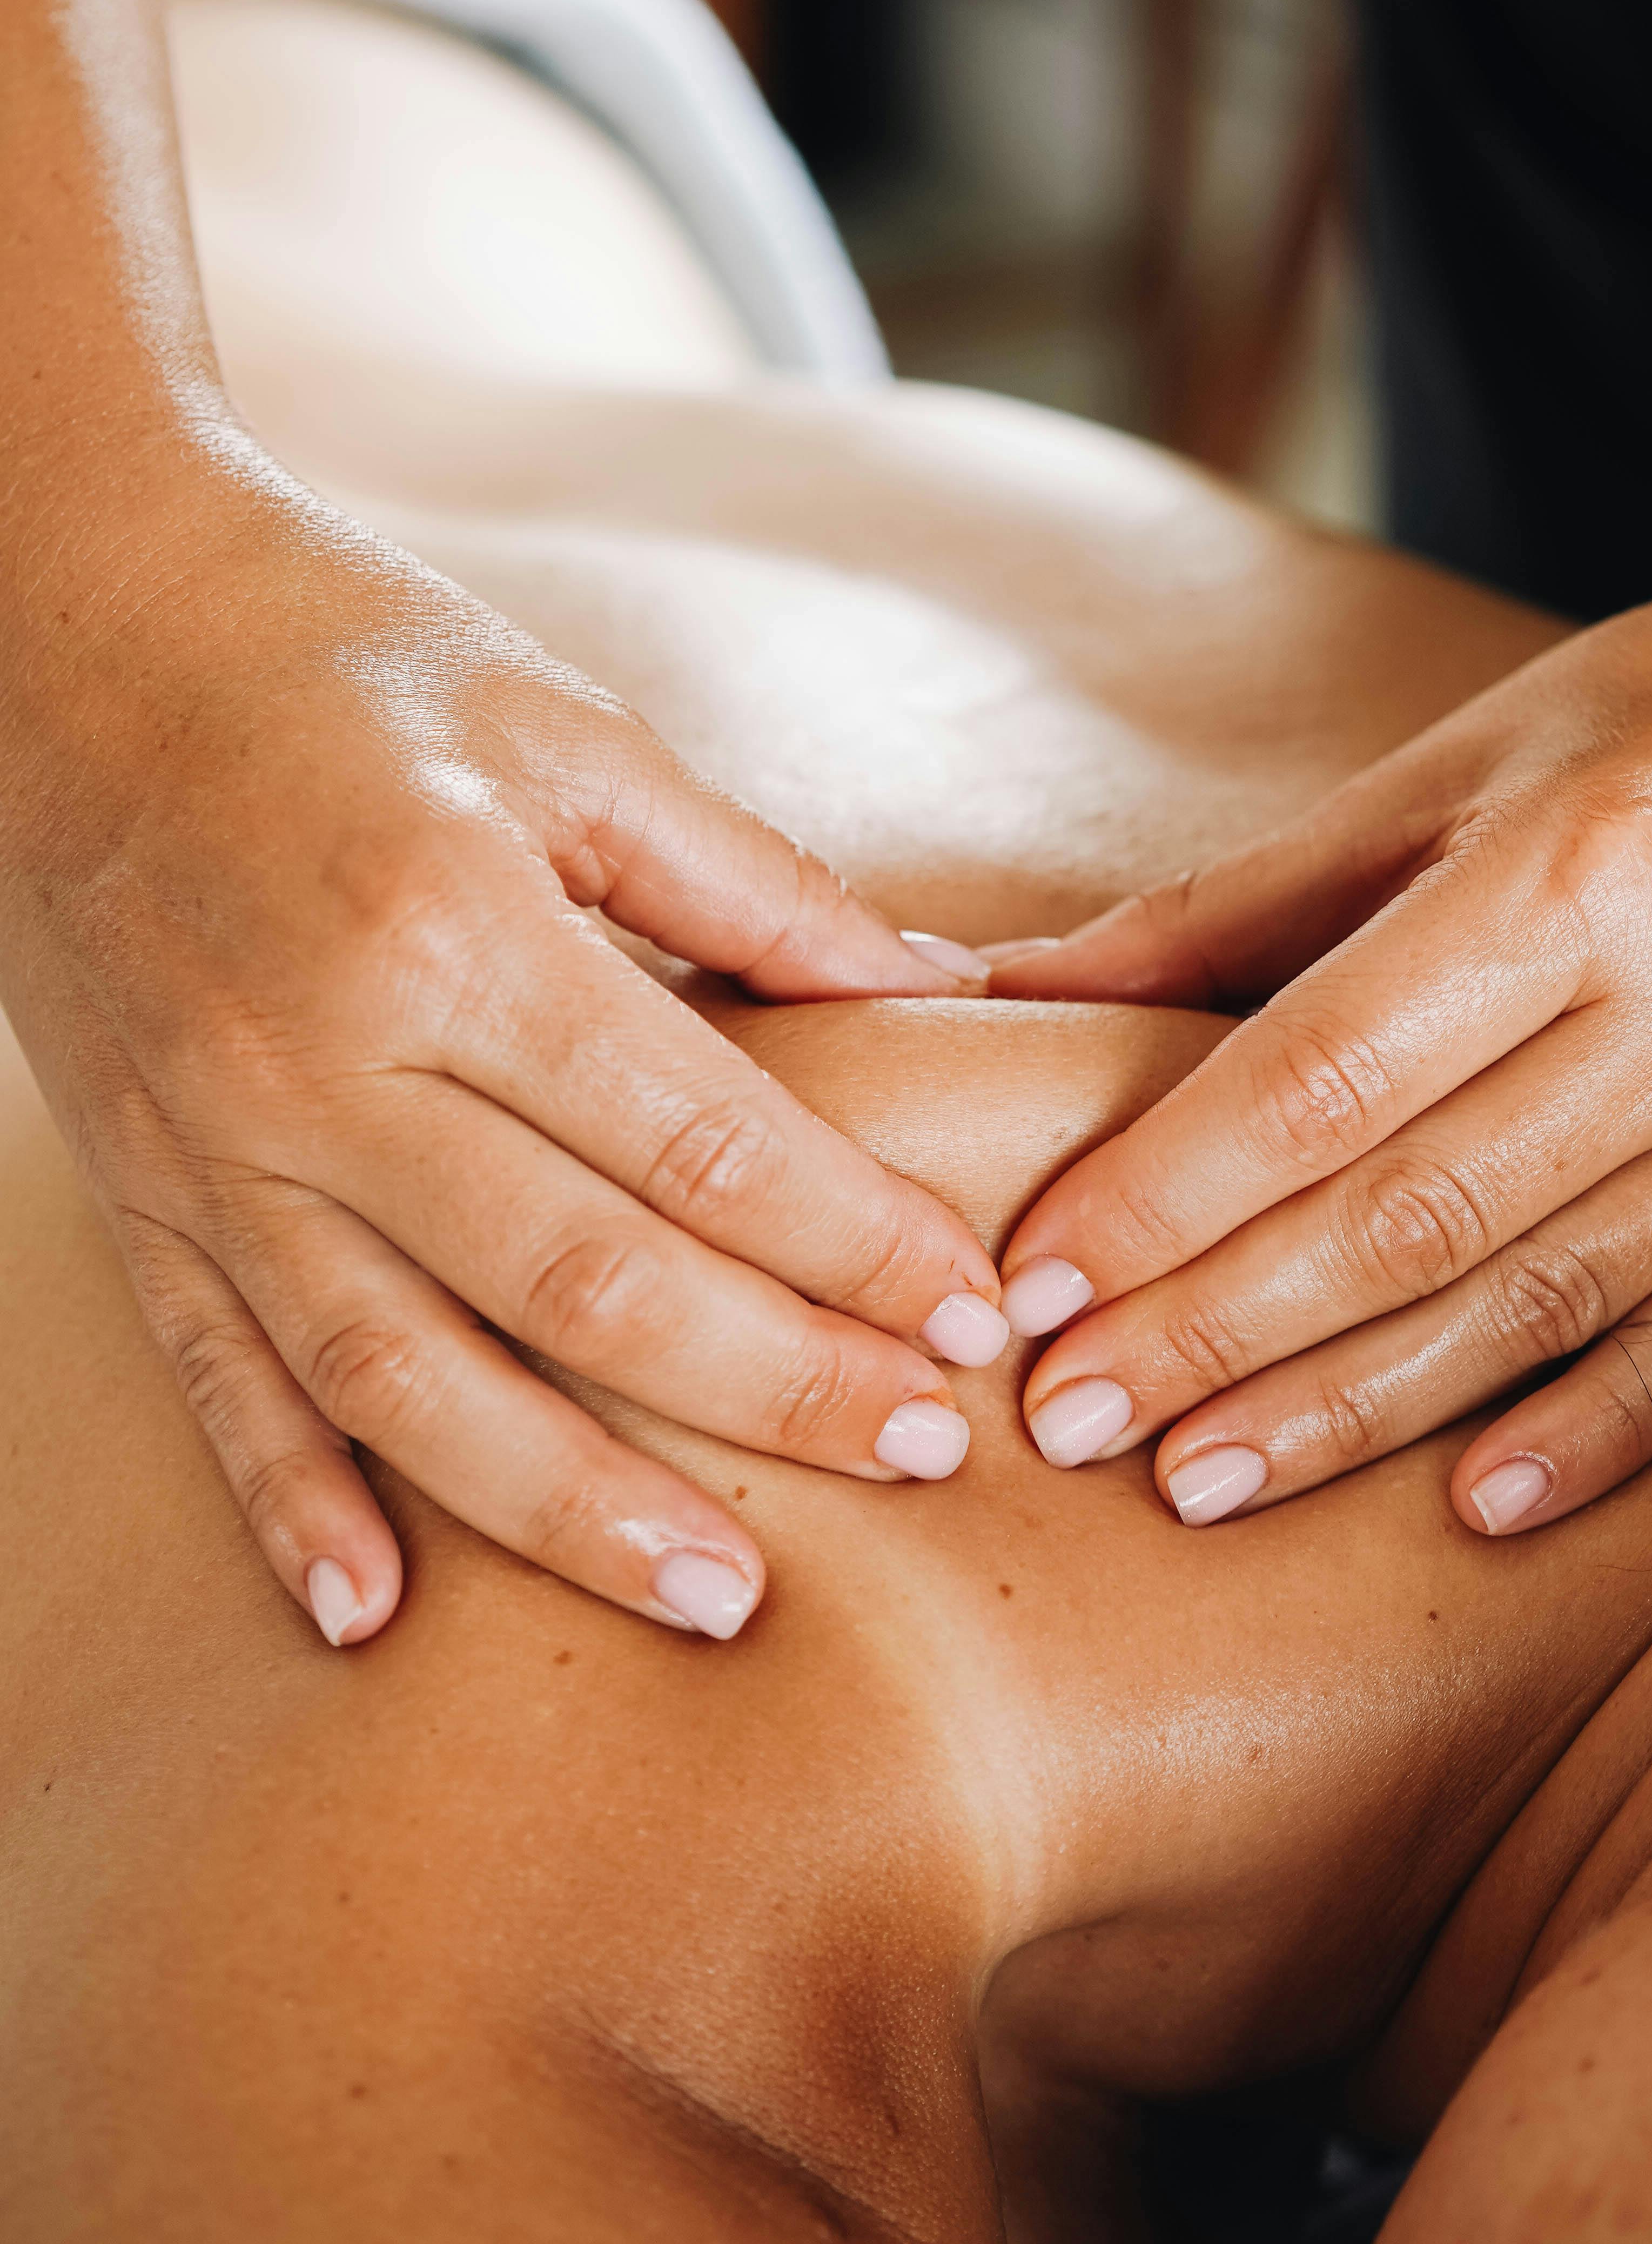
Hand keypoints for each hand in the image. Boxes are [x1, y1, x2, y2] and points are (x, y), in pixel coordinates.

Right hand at [0, 436, 1008, 1646]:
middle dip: (771, 1392)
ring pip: (406, 1379)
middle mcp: (323, 1060)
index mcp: (454, 928)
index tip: (970, 1317)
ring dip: (569, 1510)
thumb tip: (933, 986)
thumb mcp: (569, 734)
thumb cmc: (350, 660)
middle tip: (923, 1458)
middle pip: (581, 1283)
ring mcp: (214, 1145)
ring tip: (719, 1600)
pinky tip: (376, 1615)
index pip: (701, 1141)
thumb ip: (750, 882)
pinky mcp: (138, 1187)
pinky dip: (291, 1503)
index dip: (856, 1243)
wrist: (71, 628)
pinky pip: (215, 1375)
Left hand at [991, 517, 1651, 1536]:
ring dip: (1352, 1411)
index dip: (1166, 1193)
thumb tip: (998, 992)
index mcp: (1576, 870)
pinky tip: (1461, 1511)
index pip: (1325, 1074)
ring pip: (1534, 1304)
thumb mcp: (1434, 777)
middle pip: (1414, 1213)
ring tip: (1196, 1477)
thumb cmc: (1644, 737)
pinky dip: (1582, 1440)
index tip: (1036, 1285)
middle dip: (1218, 1330)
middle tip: (1068, 1418)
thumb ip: (1225, 911)